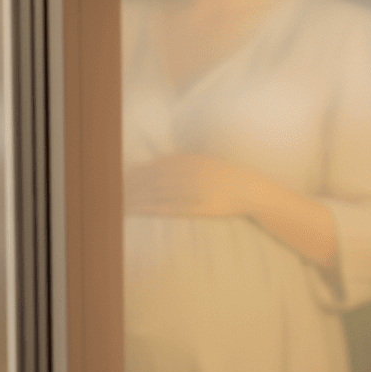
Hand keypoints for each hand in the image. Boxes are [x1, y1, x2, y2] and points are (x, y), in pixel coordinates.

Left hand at [123, 153, 263, 217]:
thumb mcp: (209, 161)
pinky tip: (141, 210)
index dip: (141, 171)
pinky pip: (171, 208)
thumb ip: (187, 160)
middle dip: (134, 184)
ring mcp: (194, 191)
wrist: (253, 191)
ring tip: (122, 202)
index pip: (160, 165)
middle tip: (117, 189)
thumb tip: (162, 160)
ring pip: (159, 193)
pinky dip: (154, 209)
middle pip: (155, 178)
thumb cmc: (231, 175)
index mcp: (194, 161)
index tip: (125, 175)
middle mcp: (192, 174)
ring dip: (139, 197)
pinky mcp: (198, 208)